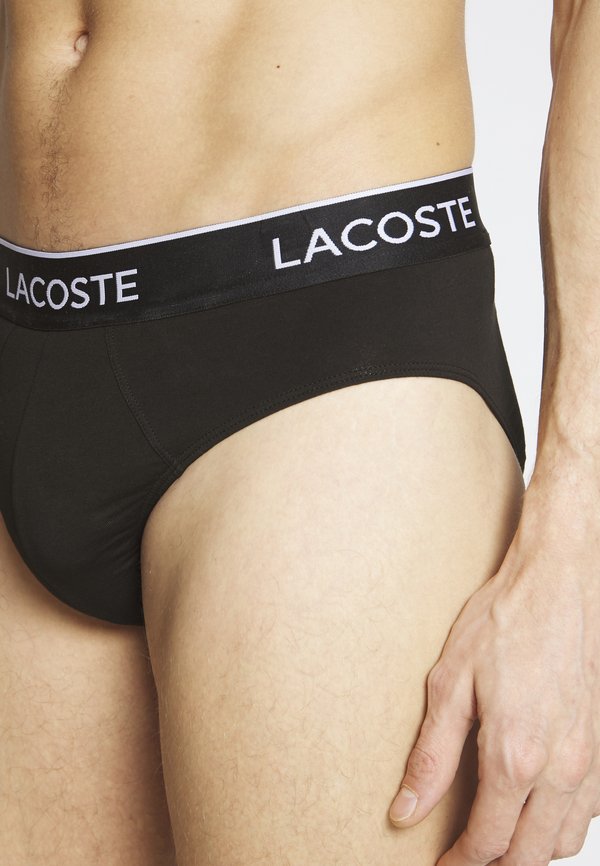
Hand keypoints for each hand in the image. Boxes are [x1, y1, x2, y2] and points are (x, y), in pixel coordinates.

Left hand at [388, 476, 599, 864]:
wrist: (559, 583)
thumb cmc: (505, 622)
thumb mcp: (450, 684)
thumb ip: (430, 755)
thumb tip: (406, 810)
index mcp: (515, 757)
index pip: (488, 843)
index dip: (459, 863)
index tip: (441, 865)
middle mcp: (561, 769)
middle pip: (530, 854)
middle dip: (494, 865)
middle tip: (464, 855)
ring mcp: (590, 759)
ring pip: (564, 839)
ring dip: (530, 850)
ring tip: (496, 838)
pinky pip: (588, 810)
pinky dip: (561, 824)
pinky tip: (536, 807)